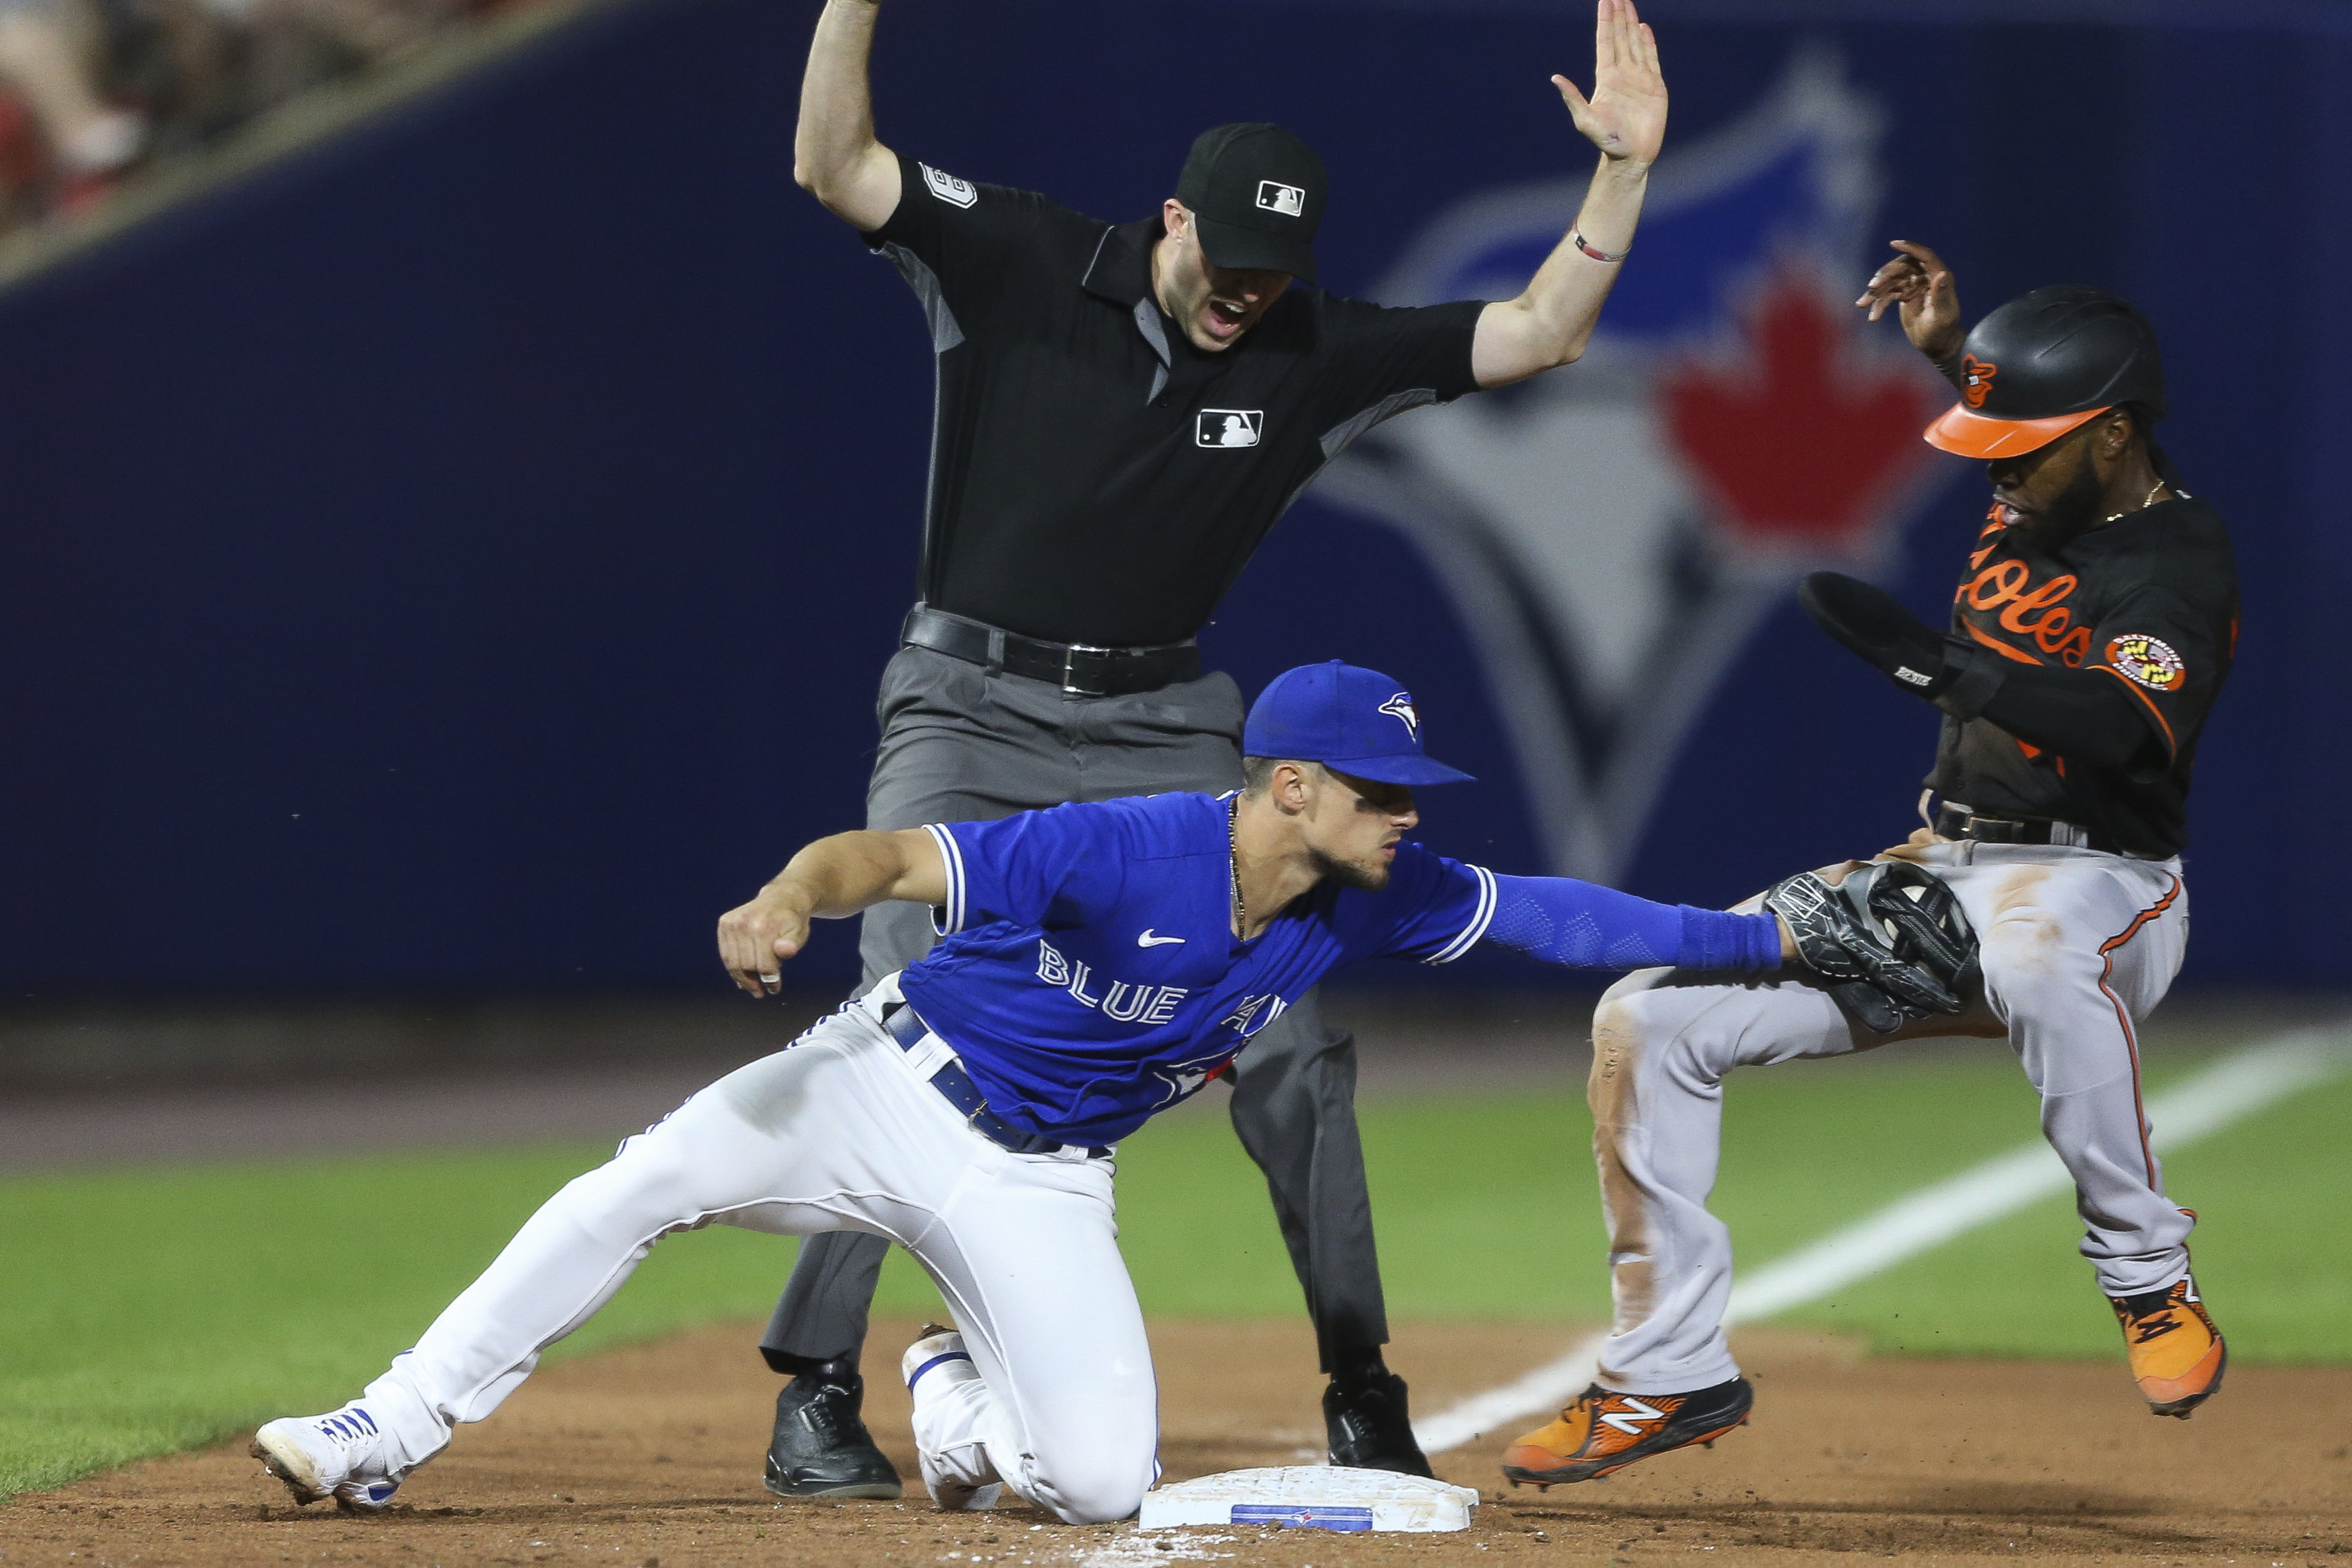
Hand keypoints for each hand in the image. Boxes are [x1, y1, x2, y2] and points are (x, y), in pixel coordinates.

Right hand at [717, 885, 813, 996]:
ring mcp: (732, 922)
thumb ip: (792, 944)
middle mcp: (744, 923)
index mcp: (764, 927)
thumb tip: (784, 950)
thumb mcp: (800, 932)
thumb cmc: (792, 919)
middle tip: (762, 990)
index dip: (770, 981)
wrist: (782, 897)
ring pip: (732, 962)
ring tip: (752, 987)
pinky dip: (733, 967)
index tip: (774, 989)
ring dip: (742, 979)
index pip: (764, 965)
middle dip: (755, 981)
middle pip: (746, 965)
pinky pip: (725, 954)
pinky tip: (741, 977)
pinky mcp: (724, 923)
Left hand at [1555, 0, 1665, 167]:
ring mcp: (1639, 78)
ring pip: (1634, 43)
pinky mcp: (1655, 85)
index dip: (1605, 22)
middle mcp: (1622, 74)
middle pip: (1619, 38)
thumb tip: (1555, 78)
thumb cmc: (1606, 141)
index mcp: (1606, 78)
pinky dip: (1648, 42)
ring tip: (1628, 3)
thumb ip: (1572, 98)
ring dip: (1631, 23)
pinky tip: (1643, 28)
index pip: (1605, 42)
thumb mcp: (1585, 120)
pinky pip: (1651, 58)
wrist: (1631, 155)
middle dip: (1618, 16)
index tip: (1605, 1)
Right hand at [1856, 240, 1962, 359]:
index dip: (1911, 248)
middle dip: (1885, 275)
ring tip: (1862, 304)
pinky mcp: (1904, 295)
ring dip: (1876, 291)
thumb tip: (1942, 275)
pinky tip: (1872, 317)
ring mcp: (1914, 285)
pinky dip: (1878, 304)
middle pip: (1902, 267)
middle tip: (1872, 286)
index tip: (1894, 243)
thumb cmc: (1942, 332)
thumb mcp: (1942, 316)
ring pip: (1891, 281)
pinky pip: (1887, 294)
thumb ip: (1940, 295)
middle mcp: (1926, 277)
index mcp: (1939, 277)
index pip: (1925, 256)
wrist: (1936, 345)